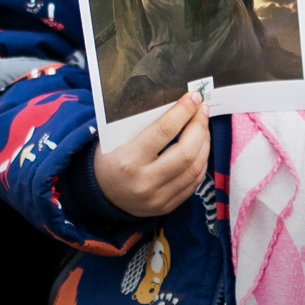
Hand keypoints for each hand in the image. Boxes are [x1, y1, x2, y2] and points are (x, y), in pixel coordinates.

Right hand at [94, 92, 209, 217]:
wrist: (101, 193)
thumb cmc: (109, 158)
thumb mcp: (116, 137)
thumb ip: (144, 124)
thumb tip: (177, 104)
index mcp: (128, 160)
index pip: (164, 131)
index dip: (183, 111)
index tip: (194, 98)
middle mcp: (144, 182)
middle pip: (185, 152)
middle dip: (199, 127)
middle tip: (202, 110)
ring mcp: (157, 198)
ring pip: (194, 168)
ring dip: (204, 144)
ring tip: (203, 127)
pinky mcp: (166, 206)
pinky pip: (193, 183)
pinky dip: (201, 162)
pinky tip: (200, 148)